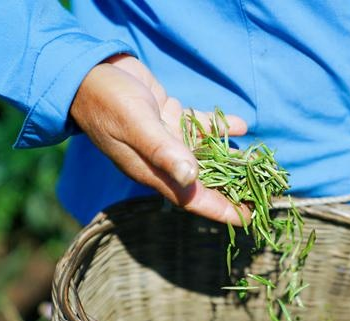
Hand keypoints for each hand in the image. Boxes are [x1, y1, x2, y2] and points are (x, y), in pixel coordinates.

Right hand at [70, 54, 249, 224]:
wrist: (86, 73)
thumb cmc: (107, 102)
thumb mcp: (136, 126)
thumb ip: (162, 150)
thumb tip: (191, 177)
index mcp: (152, 170)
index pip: (192, 199)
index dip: (221, 210)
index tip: (247, 219)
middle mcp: (162, 160)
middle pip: (203, 181)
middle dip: (232, 189)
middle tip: (262, 194)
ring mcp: (167, 139)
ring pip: (205, 154)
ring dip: (229, 158)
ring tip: (258, 162)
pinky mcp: (168, 118)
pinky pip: (199, 127)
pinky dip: (218, 127)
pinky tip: (241, 125)